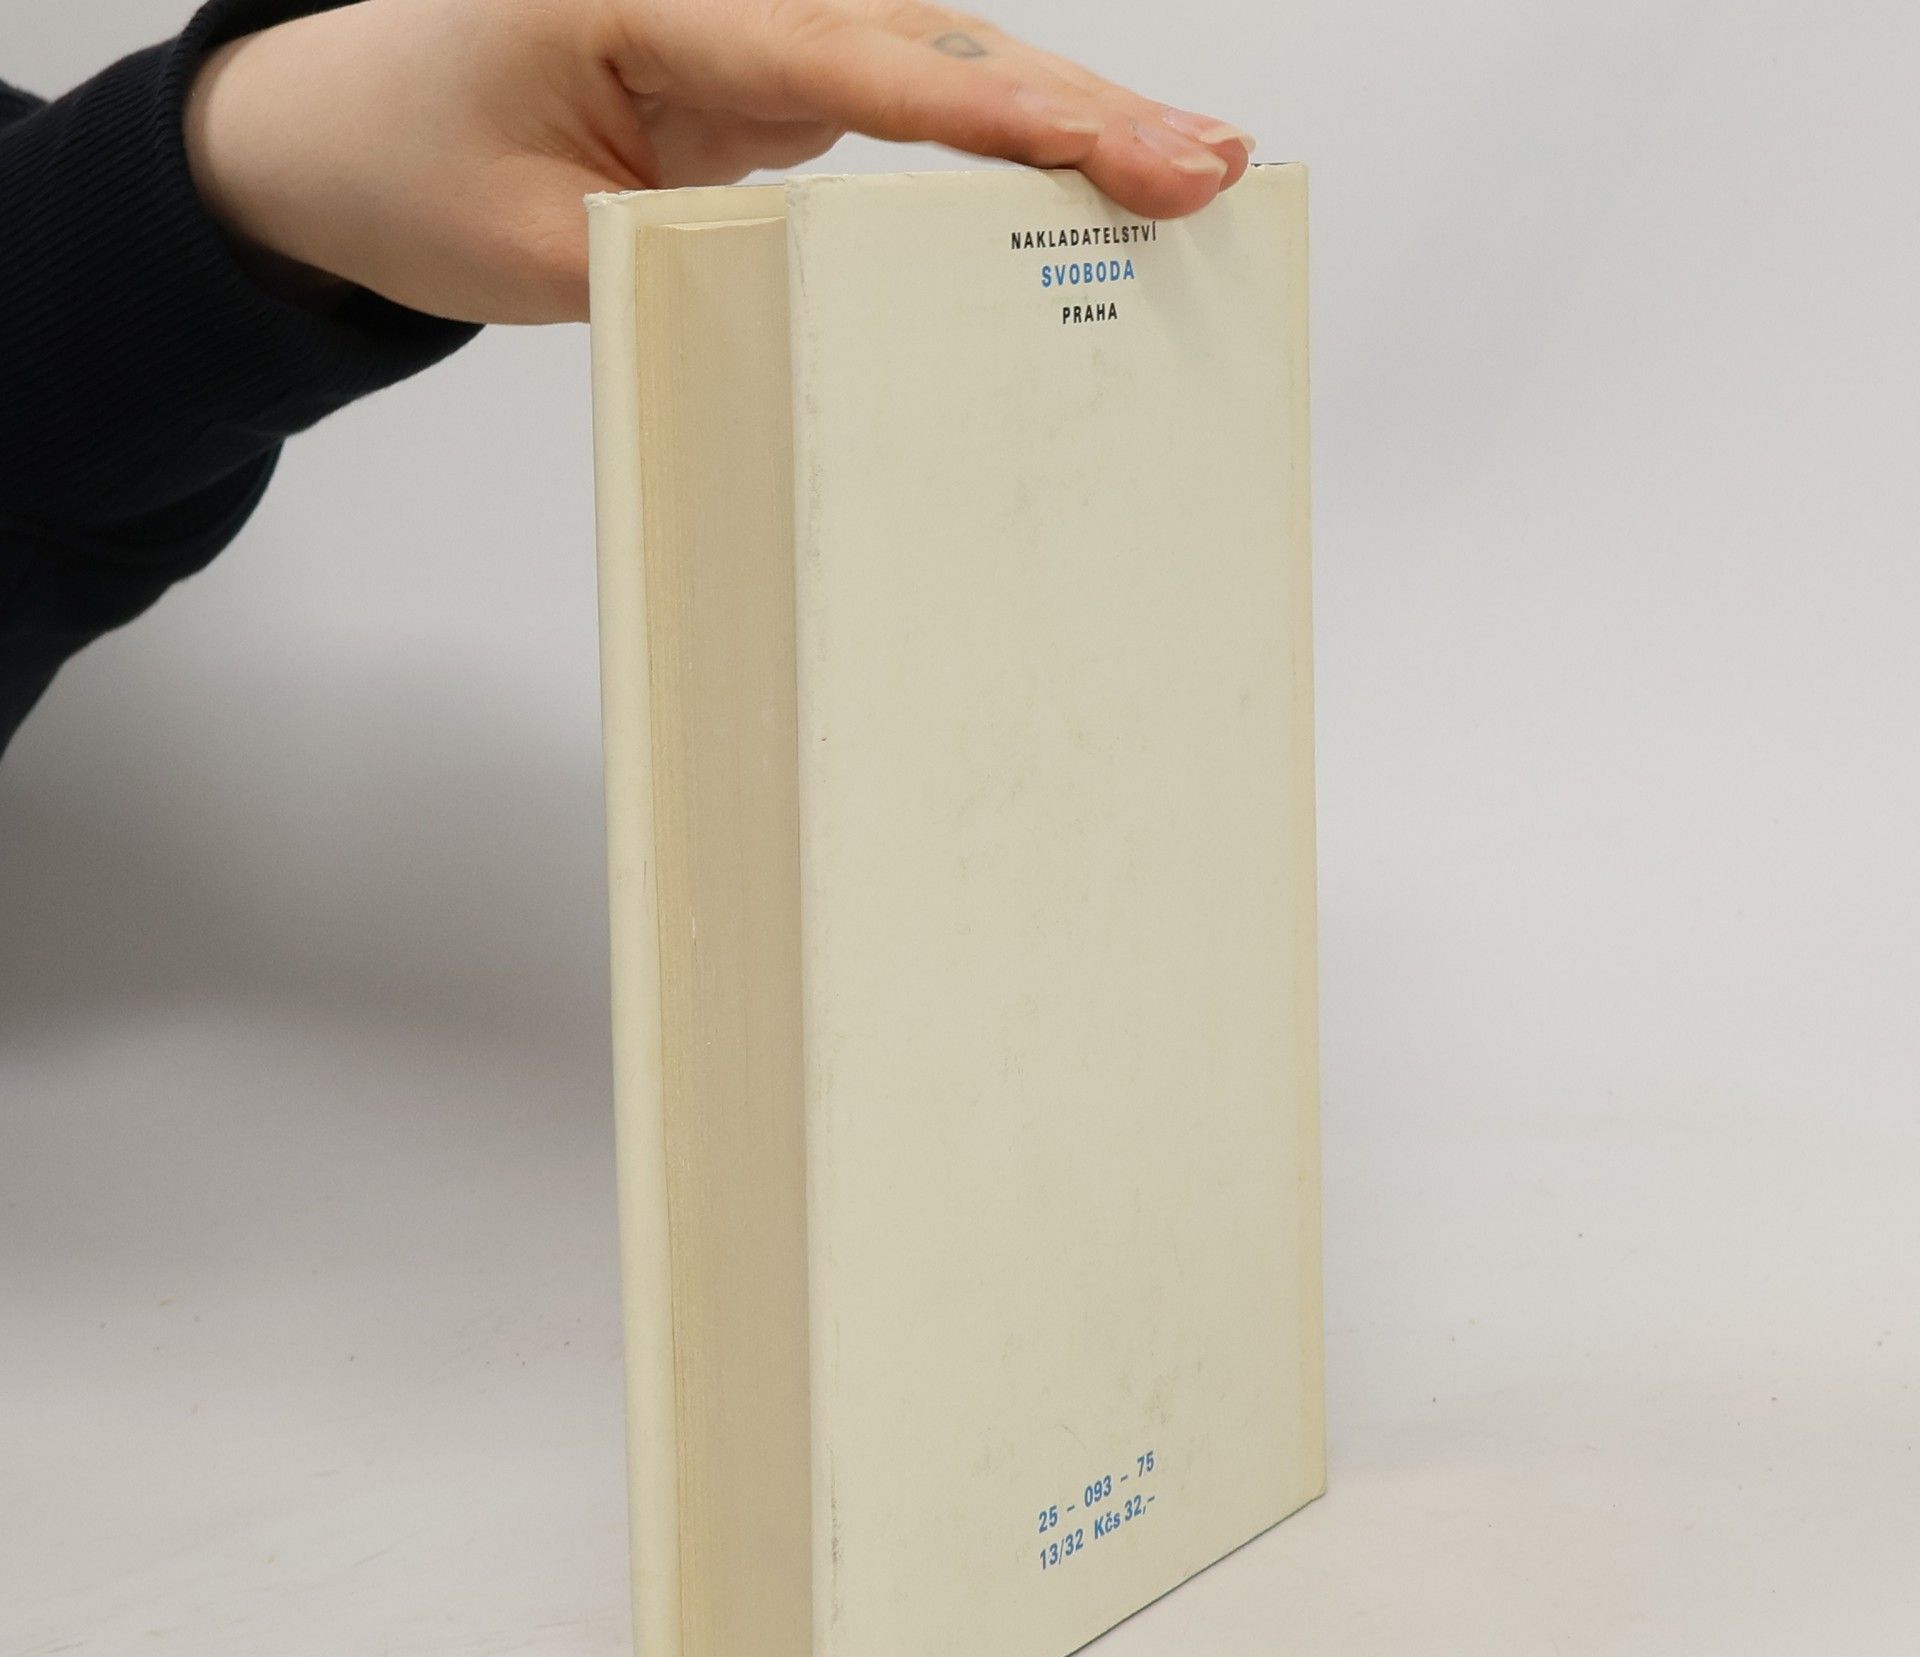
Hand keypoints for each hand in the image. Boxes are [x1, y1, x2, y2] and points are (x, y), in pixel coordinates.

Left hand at [183, 0, 1254, 324]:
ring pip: (937, 57)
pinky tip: (1082, 180)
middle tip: (1213, 168)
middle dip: (1075, 107)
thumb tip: (849, 300)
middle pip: (931, 36)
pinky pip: (907, 95)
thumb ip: (691, 255)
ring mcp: (756, 19)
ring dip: (1058, 120)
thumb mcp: (538, 248)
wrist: (340, 127)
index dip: (1005, 114)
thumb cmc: (408, 168)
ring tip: (1185, 176)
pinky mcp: (771, 63)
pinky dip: (997, 140)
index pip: (860, 61)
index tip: (1128, 150)